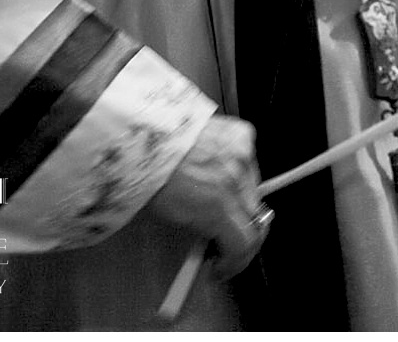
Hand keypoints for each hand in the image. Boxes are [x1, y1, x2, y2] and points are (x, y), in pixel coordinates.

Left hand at [146, 115, 270, 278]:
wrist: (142, 132)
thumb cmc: (147, 172)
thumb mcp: (173, 215)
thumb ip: (203, 228)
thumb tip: (212, 241)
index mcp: (217, 206)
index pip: (246, 243)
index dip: (237, 261)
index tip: (224, 266)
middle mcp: (236, 180)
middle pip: (255, 217)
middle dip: (240, 230)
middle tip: (221, 236)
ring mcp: (243, 154)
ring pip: (253, 188)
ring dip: (239, 197)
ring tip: (212, 194)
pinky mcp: (243, 134)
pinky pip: (248, 160)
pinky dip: (237, 168)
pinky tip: (216, 166)